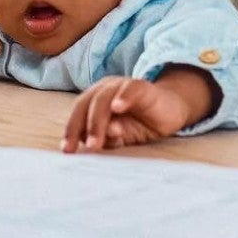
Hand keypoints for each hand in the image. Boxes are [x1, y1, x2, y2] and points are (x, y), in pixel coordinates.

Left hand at [60, 68, 215, 153]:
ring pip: (103, 99)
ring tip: (97, 141)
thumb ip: (106, 139)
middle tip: (86, 148)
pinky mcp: (143, 87)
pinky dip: (123, 97)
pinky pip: (131, 89)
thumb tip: (93, 142)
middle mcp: (105, 90)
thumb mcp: (120, 137)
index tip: (67, 150)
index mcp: (94, 100)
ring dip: (98, 121)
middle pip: (86, 105)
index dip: (71, 131)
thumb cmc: (140, 124)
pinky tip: (118, 107)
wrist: (170, 111)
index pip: (77, 113)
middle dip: (81, 127)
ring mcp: (122, 86)